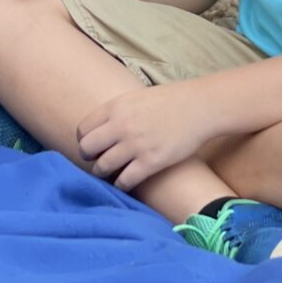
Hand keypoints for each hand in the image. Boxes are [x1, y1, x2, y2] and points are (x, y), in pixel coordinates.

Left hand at [75, 79, 217, 191]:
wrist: (198, 107)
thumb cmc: (168, 101)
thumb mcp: (135, 98)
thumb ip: (116, 112)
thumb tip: (101, 128)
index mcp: (115, 107)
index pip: (83, 129)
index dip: (84, 140)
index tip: (90, 146)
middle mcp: (121, 126)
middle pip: (87, 148)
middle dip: (88, 157)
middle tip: (96, 161)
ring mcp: (135, 145)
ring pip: (103, 166)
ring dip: (102, 173)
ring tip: (107, 174)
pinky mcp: (151, 162)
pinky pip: (125, 180)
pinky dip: (121, 184)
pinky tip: (124, 183)